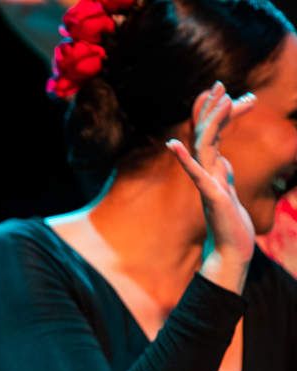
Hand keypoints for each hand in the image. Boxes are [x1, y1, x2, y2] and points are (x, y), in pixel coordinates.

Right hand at [166, 81, 255, 291]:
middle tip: (222, 84)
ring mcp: (206, 183)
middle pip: (205, 134)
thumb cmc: (231, 224)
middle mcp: (206, 172)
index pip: (211, 134)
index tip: (227, 92)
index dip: (216, 113)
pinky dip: (184, 160)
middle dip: (213, 108)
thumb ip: (222, 173)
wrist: (231, 251)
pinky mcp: (209, 196)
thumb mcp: (228, 191)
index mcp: (211, 168)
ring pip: (204, 147)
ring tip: (222, 99)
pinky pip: (194, 175)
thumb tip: (221, 159)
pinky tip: (174, 147)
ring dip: (210, 122)